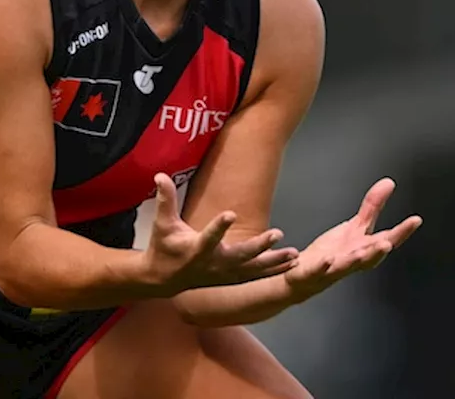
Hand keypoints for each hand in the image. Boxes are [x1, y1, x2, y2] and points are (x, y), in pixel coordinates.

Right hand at [142, 173, 298, 295]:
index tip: (231, 213)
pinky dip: (273, 271)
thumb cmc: (164, 247)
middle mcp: (212, 263)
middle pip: (239, 255)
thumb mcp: (162, 223)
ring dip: (274, 262)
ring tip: (294, 254)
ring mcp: (223, 274)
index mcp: (195, 249)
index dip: (219, 226)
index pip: (208, 237)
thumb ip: (165, 199)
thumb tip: (160, 174)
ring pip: (252, 269)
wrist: (163, 279)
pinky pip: (255, 276)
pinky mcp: (230, 278)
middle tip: (277, 234)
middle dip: (259, 246)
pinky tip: (292, 265)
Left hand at [284, 177, 421, 300]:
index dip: (402, 232)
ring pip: (346, 266)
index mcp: (365, 249)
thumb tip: (389, 183)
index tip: (415, 220)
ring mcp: (333, 268)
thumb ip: (373, 207)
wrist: (308, 276)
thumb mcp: (356, 227)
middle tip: (386, 244)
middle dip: (378, 251)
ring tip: (361, 253)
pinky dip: (319, 265)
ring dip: (354, 261)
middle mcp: (353, 260)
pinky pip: (316, 270)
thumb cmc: (334, 254)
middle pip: (369, 257)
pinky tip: (321, 258)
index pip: (387, 240)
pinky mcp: (313, 272)